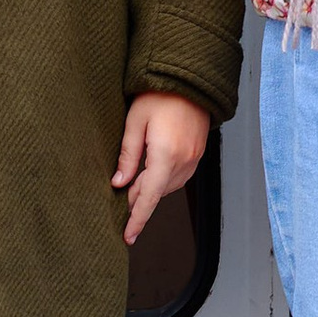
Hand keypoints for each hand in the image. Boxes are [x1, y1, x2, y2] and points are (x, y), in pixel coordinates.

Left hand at [113, 90, 210, 246]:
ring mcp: (194, 159)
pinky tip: (152, 172)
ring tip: (134, 181)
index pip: (148, 197)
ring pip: (168, 187)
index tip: (128, 236)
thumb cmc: (159, 96)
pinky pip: (179, 177)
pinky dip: (163, 180)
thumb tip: (119, 183)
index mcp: (165, 155)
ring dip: (151, 188)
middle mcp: (183, 161)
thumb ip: (128, 156)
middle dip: (138, 198)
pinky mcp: (198, 154)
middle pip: (157, 193)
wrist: (190, 80)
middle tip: (120, 194)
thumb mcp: (135, 123)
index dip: (137, 219)